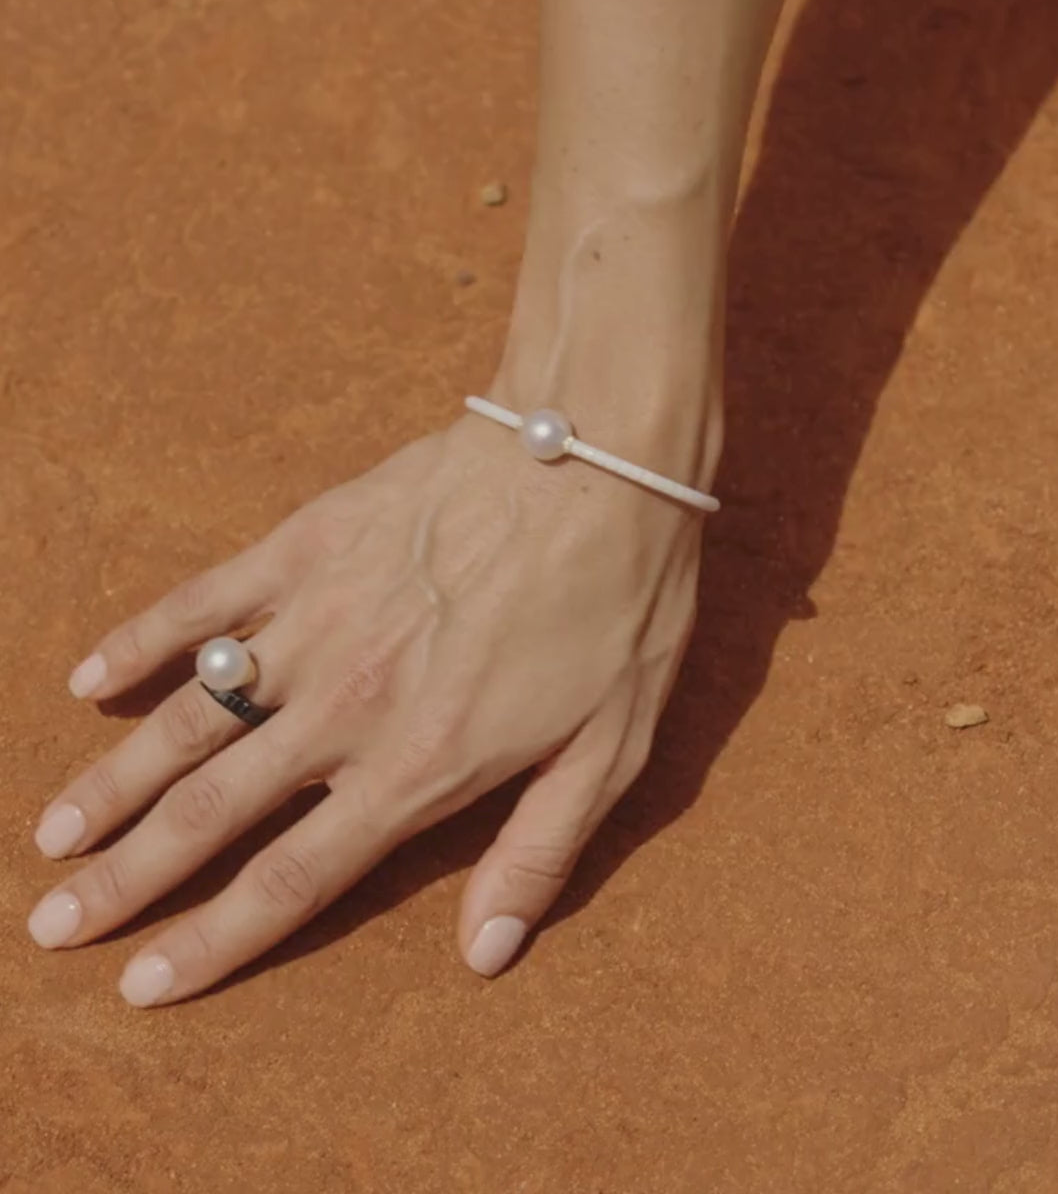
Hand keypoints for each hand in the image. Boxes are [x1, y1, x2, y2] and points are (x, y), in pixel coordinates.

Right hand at [28, 406, 709, 1004]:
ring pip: (190, 718)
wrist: (596, 460)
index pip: (292, 878)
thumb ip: (540, 852)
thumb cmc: (617, 607)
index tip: (140, 981)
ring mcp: (315, 620)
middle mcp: (347, 705)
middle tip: (49, 925)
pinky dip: (142, 642)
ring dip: (114, 782)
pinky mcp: (306, 545)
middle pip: (214, 811)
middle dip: (129, 876)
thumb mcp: (613, 750)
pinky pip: (203, 602)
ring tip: (53, 834)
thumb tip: (484, 954)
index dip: (212, 940)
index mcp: (420, 766)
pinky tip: (89, 679)